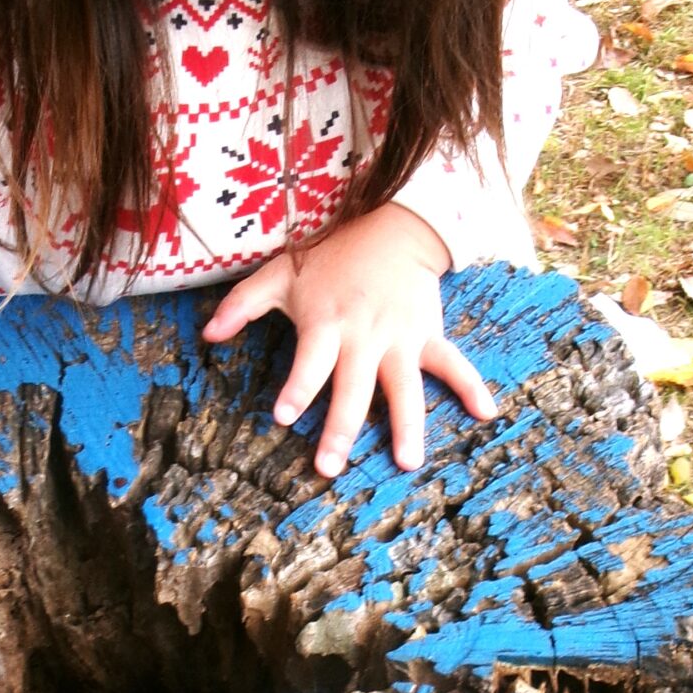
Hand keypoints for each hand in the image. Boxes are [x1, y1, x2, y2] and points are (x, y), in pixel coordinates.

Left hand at [202, 205, 494, 477]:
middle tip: (330, 468)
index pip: (310, 363)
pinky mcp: (428, 334)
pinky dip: (471, 386)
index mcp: (326, 323)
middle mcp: (364, 335)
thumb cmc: (329, 255)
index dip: (297, 388)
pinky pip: (452, 362)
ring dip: (408, 425)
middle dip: (340, 428)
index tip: (283, 417)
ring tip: (409, 461)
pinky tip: (486, 413)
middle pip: (352, 389)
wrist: (389, 224)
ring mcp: (400, 338)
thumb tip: (206, 334)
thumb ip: (242, 304)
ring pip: (404, 387)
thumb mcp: (280, 272)